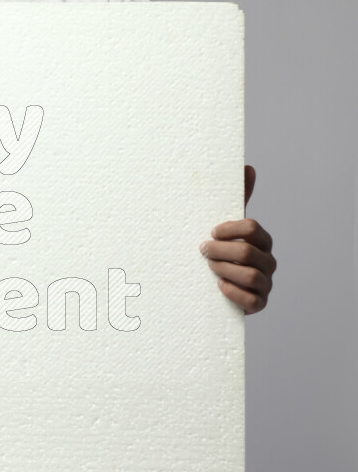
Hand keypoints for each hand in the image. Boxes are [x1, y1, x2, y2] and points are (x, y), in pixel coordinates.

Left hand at [199, 165, 275, 313]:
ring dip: (224, 270)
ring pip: (250, 276)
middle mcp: (268, 261)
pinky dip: (233, 293)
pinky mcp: (260, 304)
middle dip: (220, 250)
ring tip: (210, 268)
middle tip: (202, 251)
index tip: (211, 231)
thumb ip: (238, 200)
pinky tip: (219, 286)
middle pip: (247, 252)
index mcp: (262, 240)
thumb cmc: (224, 251)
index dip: (229, 229)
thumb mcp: (229, 227)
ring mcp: (266, 284)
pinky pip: (252, 301)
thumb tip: (248, 167)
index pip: (252, 228)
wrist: (218, 286)